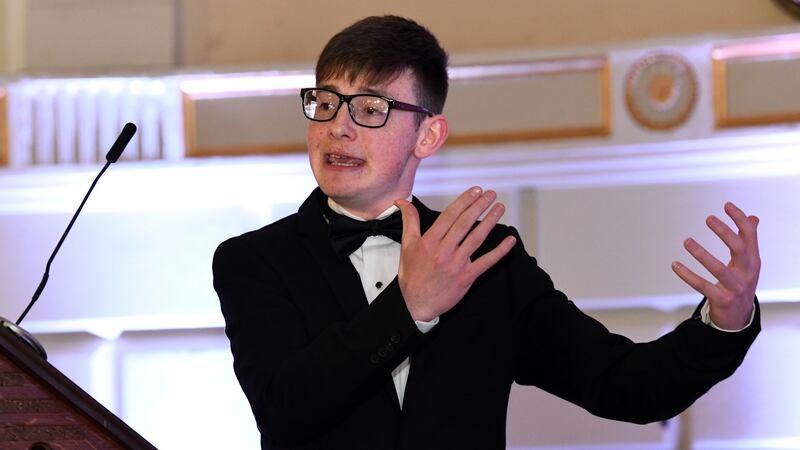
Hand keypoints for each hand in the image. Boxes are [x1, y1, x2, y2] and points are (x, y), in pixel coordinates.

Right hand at [394, 187, 516, 321]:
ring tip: (500, 208)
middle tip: (491, 194)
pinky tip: (509, 240)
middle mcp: (443, 251)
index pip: (450, 216)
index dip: (465, 201)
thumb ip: (409, 221)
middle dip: (479, 206)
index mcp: (429, 241)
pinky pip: (486, 262)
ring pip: (476, 239)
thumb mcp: (407, 245)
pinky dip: (500, 251)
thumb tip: (402, 201)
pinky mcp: (466, 278)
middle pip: (465, 224)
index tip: (476, 190)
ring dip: (490, 222)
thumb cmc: (412, 275)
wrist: (415, 303)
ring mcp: (456, 264)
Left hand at [672, 202, 760, 329]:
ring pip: (718, 269)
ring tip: (686, 241)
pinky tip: (675, 265)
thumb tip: (753, 217)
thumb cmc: (740, 283)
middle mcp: (748, 273)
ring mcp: (736, 288)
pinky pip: (702, 286)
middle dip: (724, 232)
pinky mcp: (722, 300)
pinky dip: (688, 275)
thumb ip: (749, 241)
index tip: (727, 205)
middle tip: (708, 218)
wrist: (739, 318)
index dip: (740, 220)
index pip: (750, 236)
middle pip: (739, 249)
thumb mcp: (748, 263)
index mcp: (754, 261)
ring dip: (701, 254)